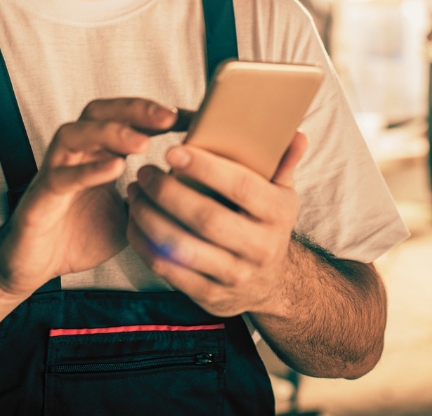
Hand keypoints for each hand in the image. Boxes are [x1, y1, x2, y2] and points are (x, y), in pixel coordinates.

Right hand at [0, 98, 179, 296]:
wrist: (35, 267)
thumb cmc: (79, 236)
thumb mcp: (131, 215)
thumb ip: (155, 197)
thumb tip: (196, 191)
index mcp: (98, 154)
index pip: (126, 118)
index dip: (157, 114)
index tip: (193, 117)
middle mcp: (75, 155)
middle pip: (99, 112)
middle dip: (135, 110)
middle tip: (168, 117)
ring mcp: (55, 172)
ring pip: (76, 134)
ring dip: (111, 133)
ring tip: (143, 142)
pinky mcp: (41, 198)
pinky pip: (62, 177)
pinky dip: (88, 171)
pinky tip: (114, 169)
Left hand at [126, 132, 309, 316]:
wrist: (270, 284)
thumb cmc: (267, 225)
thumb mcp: (282, 194)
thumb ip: (283, 163)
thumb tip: (296, 135)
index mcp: (278, 215)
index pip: (241, 187)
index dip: (205, 168)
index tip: (173, 150)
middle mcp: (261, 249)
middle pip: (207, 219)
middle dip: (168, 193)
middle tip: (145, 172)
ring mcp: (235, 277)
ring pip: (182, 248)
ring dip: (149, 218)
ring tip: (134, 194)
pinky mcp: (210, 296)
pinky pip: (169, 270)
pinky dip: (145, 244)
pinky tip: (135, 221)